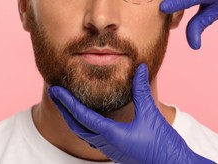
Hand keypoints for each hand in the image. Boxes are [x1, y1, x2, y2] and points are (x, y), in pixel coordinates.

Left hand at [48, 64, 213, 163]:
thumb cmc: (162, 144)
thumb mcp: (150, 114)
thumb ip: (141, 90)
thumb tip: (139, 67)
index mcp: (110, 134)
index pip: (81, 115)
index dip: (67, 101)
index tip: (55, 90)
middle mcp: (106, 143)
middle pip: (76, 125)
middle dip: (64, 108)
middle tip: (55, 93)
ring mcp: (110, 148)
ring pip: (83, 133)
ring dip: (72, 117)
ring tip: (66, 103)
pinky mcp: (115, 150)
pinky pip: (92, 137)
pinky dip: (84, 125)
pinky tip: (87, 118)